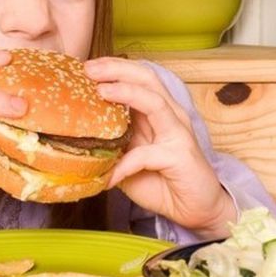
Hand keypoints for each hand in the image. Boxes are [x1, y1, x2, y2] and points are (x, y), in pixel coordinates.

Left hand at [84, 57, 234, 236]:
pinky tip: (108, 177)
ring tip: (100, 90)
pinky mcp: (180, 155)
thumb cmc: (163, 182)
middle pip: (148, 78)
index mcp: (158, 112)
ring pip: (154, 101)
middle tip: (89, 68)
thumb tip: (78, 136)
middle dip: (117, 68)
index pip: (139, 78)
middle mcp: (171, 115)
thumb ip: (113, 143)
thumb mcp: (130, 158)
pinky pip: (146, 154)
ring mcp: (178, 133)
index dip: (114, 68)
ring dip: (125, 92)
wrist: (197, 209)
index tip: (86, 67)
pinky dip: (123, 165)